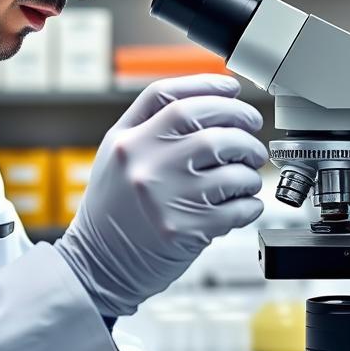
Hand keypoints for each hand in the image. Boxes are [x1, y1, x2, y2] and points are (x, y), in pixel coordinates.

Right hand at [55, 74, 267, 318]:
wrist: (98, 265)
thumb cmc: (112, 210)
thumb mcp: (116, 156)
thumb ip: (150, 125)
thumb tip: (206, 100)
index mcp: (127, 141)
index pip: (172, 97)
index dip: (208, 86)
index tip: (232, 89)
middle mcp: (144, 164)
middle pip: (210, 126)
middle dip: (242, 124)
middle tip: (251, 131)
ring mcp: (166, 198)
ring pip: (231, 168)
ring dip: (250, 168)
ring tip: (247, 173)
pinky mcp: (187, 230)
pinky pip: (237, 207)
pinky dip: (250, 203)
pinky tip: (243, 203)